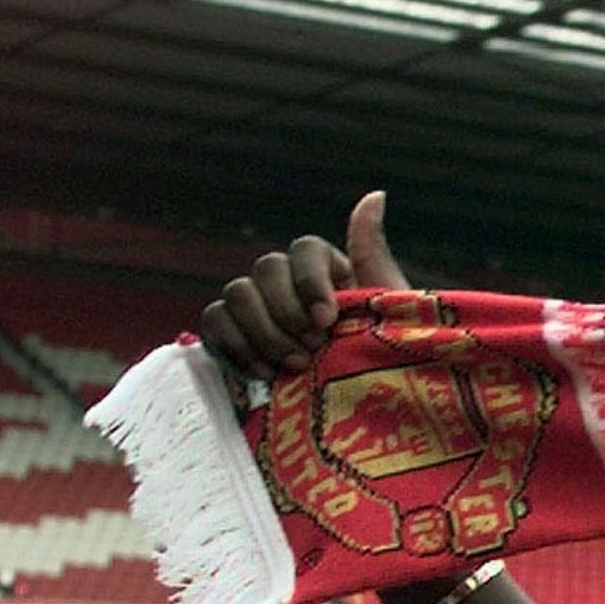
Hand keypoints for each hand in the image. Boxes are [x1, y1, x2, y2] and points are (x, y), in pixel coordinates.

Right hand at [196, 190, 409, 380]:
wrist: (364, 409)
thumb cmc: (383, 356)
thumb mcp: (390, 308)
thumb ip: (373, 253)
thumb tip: (375, 194)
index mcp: (326, 268)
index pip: (304, 248)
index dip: (311, 281)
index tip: (328, 319)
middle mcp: (286, 281)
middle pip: (265, 269)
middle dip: (287, 312)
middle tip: (313, 347)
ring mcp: (255, 307)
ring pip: (236, 294)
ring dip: (264, 332)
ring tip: (295, 366)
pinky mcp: (232, 335)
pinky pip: (214, 324)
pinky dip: (235, 347)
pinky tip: (264, 373)